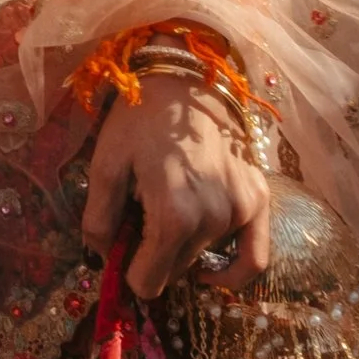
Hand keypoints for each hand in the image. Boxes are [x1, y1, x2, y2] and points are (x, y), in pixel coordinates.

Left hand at [80, 68, 269, 300]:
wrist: (186, 75)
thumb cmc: (140, 117)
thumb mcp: (105, 163)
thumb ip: (99, 219)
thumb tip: (101, 257)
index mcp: (173, 217)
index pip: (148, 282)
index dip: (127, 272)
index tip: (119, 247)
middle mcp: (213, 221)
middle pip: (175, 271)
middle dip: (152, 257)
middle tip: (137, 219)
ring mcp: (241, 212)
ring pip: (203, 258)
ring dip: (183, 249)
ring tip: (165, 209)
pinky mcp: (259, 201)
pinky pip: (255, 256)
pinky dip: (232, 271)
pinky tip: (211, 270)